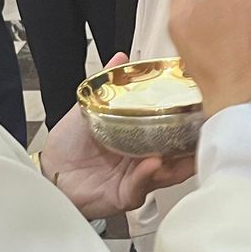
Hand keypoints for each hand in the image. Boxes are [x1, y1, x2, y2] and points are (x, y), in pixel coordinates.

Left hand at [40, 53, 195, 219]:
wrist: (48, 172)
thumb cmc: (68, 146)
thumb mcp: (90, 108)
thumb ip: (107, 84)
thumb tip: (120, 56)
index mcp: (137, 138)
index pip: (170, 130)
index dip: (186, 122)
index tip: (198, 108)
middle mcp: (142, 159)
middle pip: (177, 153)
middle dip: (191, 144)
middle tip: (202, 130)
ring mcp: (136, 178)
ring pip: (167, 173)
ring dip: (176, 161)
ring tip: (181, 147)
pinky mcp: (125, 195)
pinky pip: (141, 186)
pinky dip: (147, 175)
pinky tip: (153, 163)